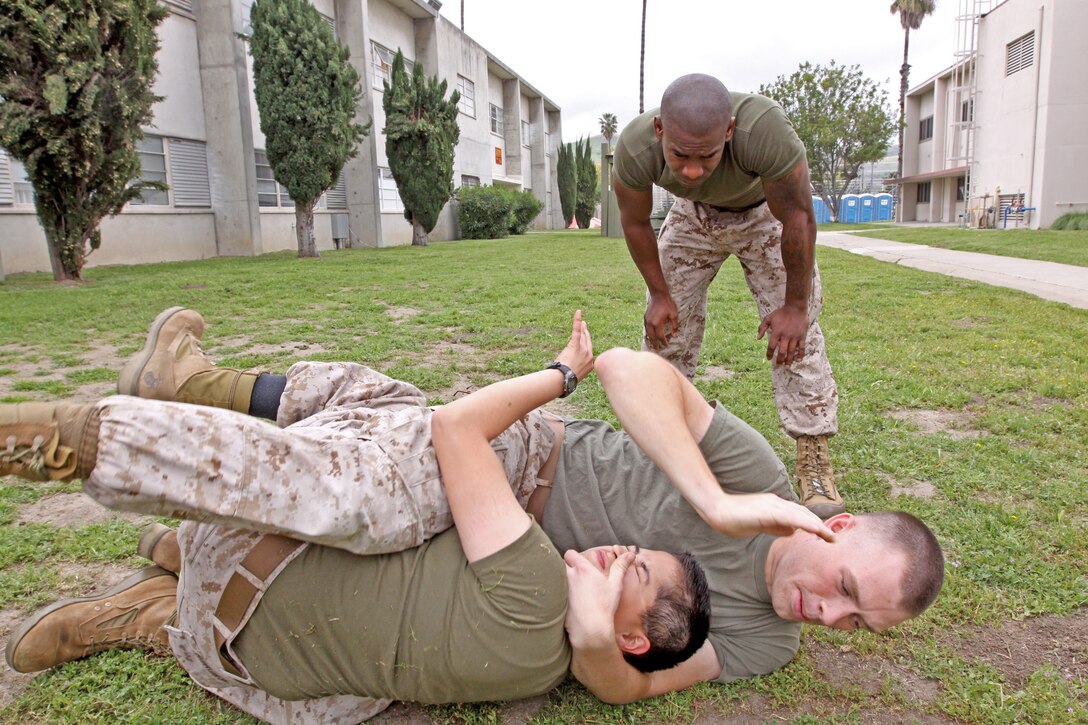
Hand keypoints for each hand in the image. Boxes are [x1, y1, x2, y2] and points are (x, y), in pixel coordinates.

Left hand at [555, 309, 593, 380]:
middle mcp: (589, 356)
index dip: (587, 342)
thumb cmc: (567, 379)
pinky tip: (578, 313)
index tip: (585, 337)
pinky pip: (577, 331)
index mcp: (591, 364)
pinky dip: (577, 321)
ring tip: (581, 321)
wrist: (565, 379)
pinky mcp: (576, 345)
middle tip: (584, 324)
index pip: (589, 349)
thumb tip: (572, 368)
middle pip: (588, 341)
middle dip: (586, 332)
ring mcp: (583, 350)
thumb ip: (577, 368)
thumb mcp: (575, 374)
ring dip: (582, 327)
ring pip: (583, 336)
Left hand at [562, 547, 634, 649]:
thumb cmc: (604, 606)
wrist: (591, 629)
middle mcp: (568, 575)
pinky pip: (551, 591)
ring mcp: (559, 587)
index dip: (573, 558)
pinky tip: (563, 600)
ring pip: (553, 576)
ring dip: (558, 579)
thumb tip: (630, 554)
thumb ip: (620, 567)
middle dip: (564, 568)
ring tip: (568, 589)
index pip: (570, 553)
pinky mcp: (553, 600)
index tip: (578, 565)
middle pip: (559, 564)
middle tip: (573, 578)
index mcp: (582, 569)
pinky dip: (554, 592)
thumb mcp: (615, 585)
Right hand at [643, 292, 678, 350]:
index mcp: (657, 323)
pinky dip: (648, 333)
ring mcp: (646, 320)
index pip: (660, 336)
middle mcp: (650, 323)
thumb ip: (674, 326)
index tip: (667, 346)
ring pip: (647, 333)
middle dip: (655, 344)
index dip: (664, 342)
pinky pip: (646, 328)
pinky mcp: (645, 317)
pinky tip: (650, 335)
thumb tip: (674, 335)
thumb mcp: (673, 315)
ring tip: (653, 345)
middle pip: (652, 337)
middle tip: (658, 349)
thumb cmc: (667, 304)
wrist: (658, 295)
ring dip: (650, 340)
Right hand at [706, 492, 835, 541]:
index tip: (826, 535)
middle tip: (834, 538)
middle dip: (820, 526)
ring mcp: (772, 505)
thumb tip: (793, 531)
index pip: (799, 515)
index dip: (813, 524)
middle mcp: (777, 503)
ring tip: (831, 536)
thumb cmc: (735, 519)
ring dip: (818, 526)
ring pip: (800, 515)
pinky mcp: (767, 511)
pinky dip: (805, 523)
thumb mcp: (760, 525)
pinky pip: (791, 517)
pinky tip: (815, 530)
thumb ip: (776, 527)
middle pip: (804, 514)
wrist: (717, 510)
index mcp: (775, 506)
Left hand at [757, 305, 808, 366]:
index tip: (769, 359)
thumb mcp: (769, 317)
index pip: (772, 346)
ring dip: (789, 360)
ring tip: (786, 366)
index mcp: (777, 332)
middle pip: (782, 352)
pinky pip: (801, 348)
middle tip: (778, 366)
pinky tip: (798, 360)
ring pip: (791, 352)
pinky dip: (800, 355)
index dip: (770, 354)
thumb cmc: (781, 312)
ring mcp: (795, 336)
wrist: (796, 307)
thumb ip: (762, 327)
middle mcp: (786, 336)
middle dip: (779, 360)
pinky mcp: (802, 336)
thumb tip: (758, 338)